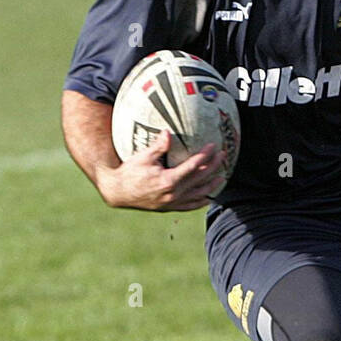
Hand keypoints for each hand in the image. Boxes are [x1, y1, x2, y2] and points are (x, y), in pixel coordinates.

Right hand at [99, 131, 226, 210]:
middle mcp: (173, 194)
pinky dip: (201, 201)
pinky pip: (190, 206)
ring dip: (212, 185)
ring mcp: (172, 203)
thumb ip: (158, 146)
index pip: (194, 166)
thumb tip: (167, 132)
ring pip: (199, 194)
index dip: (206, 155)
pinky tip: (208, 197)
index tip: (214, 145)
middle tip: (224, 155)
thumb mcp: (143, 157)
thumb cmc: (129, 172)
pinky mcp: (169, 208)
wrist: (117, 192)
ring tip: (222, 176)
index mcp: (168, 180)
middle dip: (214, 166)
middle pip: (200, 179)